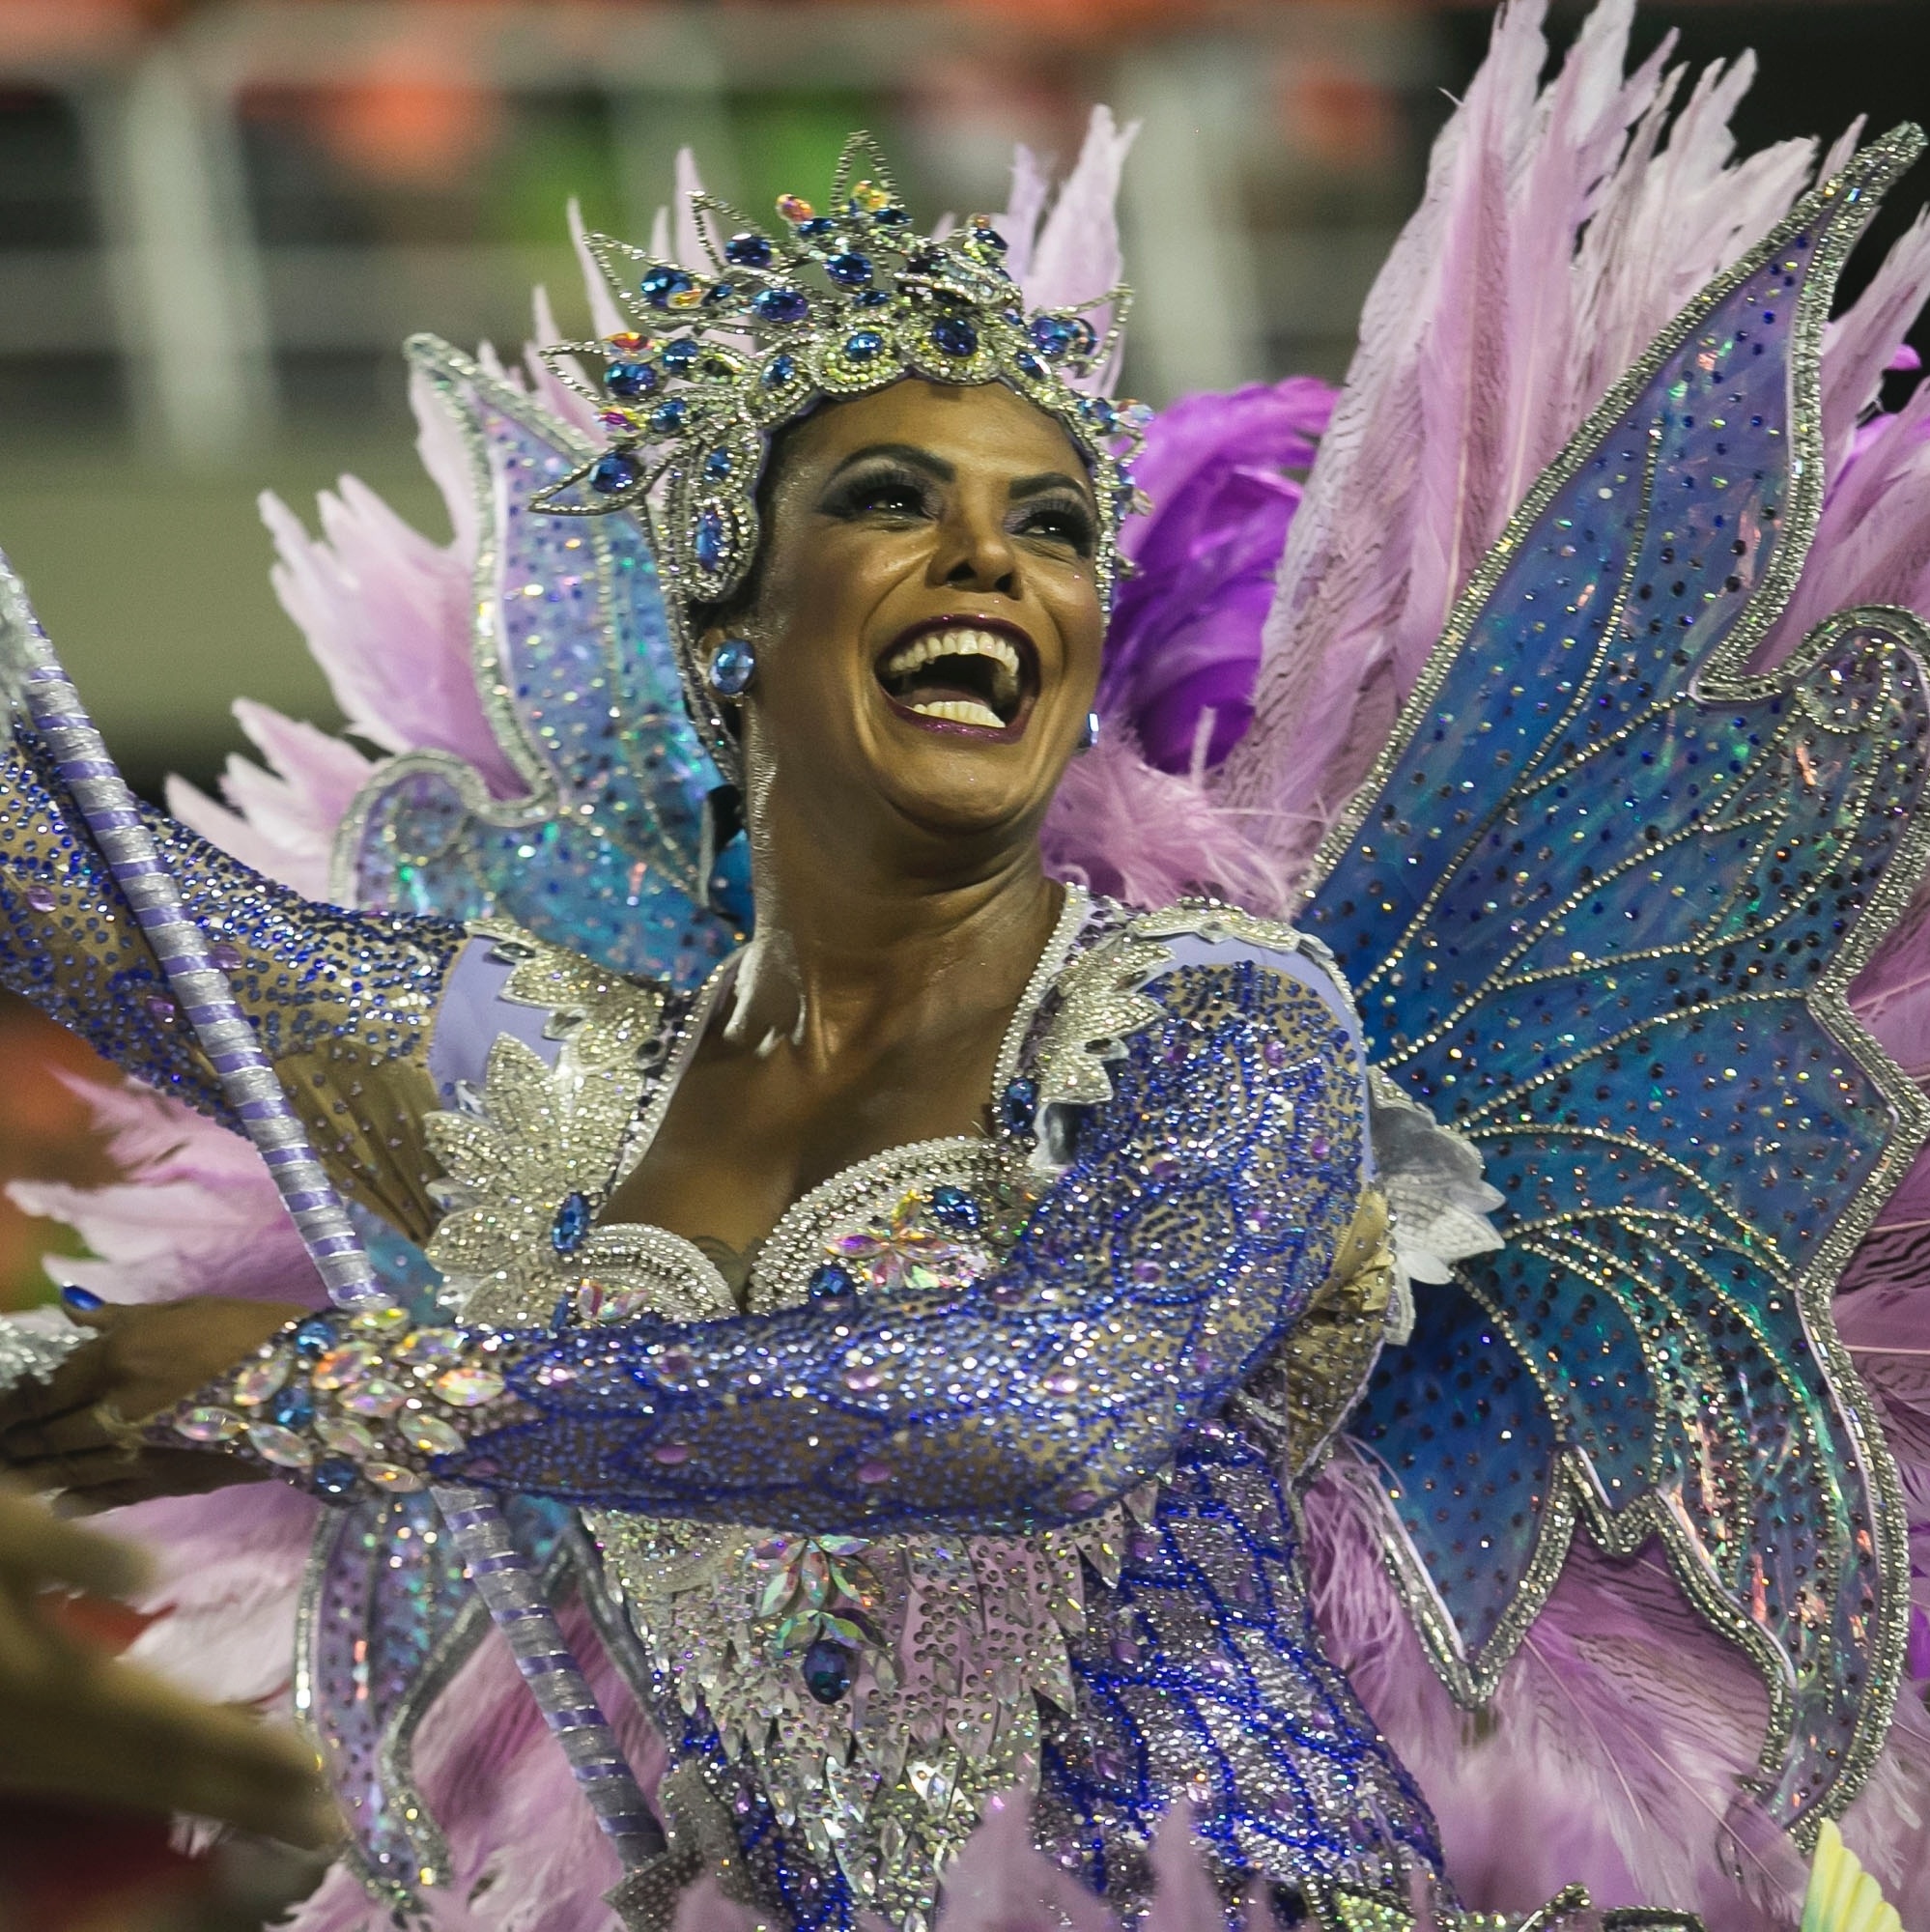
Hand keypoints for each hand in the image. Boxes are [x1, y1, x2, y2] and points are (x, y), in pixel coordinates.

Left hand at [0, 1296, 308, 1509]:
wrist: (312, 1384)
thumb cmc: (254, 1331)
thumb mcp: (189, 1309)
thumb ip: (122, 1316)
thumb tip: (70, 1308)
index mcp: (121, 1357)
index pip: (48, 1385)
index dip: (19, 1397)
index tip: (9, 1399)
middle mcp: (117, 1408)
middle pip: (47, 1432)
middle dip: (17, 1437)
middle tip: (5, 1439)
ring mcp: (138, 1452)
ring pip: (67, 1469)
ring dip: (35, 1471)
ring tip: (18, 1470)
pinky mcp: (166, 1483)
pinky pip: (107, 1496)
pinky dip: (78, 1500)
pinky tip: (61, 1501)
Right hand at [0, 1481, 337, 1843]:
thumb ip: (68, 1549)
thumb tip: (145, 1569)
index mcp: (53, 1681)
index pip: (171, 1725)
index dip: (244, 1751)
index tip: (317, 1771)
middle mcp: (41, 1733)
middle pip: (158, 1773)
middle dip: (243, 1798)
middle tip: (326, 1825)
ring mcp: (17, 1756)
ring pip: (123, 1789)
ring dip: (203, 1802)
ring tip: (279, 1817)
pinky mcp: (6, 1761)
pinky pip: (85, 1788)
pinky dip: (143, 1796)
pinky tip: (179, 1799)